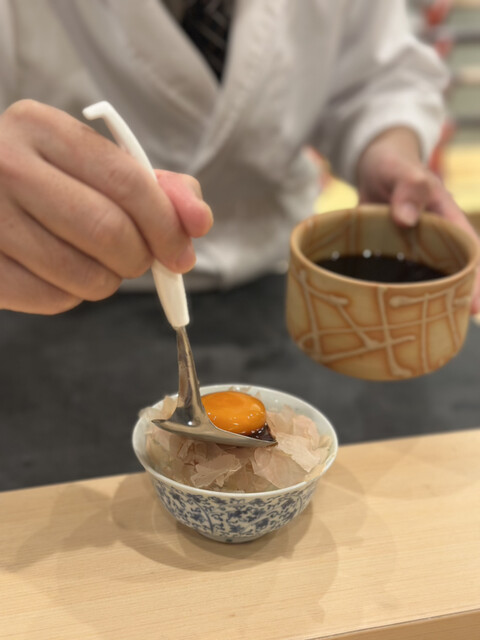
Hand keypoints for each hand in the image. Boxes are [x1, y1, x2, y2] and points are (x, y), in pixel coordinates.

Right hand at [0, 100, 212, 314]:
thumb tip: (199, 221)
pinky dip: (73, 296)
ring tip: (95, 261)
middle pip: (108, 232)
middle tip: (139, 259)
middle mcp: (6, 167)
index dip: (166, 225)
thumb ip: (158, 187)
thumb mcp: (97, 166)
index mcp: (41, 128)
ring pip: (85, 275)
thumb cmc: (49, 182)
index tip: (181, 253)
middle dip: (141, 258)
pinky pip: (54, 300)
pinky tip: (61, 273)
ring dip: (109, 280)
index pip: (127, 182)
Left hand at [357, 127, 479, 313]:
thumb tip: (406, 219)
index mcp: (447, 221)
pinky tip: (386, 316)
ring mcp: (412, 250)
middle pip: (451, 274)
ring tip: (420, 332)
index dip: (476, 282)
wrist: (372, 167)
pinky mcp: (391, 255)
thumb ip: (409, 187)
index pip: (470, 254)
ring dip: (424, 303)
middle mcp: (434, 240)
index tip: (476, 308)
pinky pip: (396, 277)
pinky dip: (394, 294)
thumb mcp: (402, 169)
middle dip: (454, 301)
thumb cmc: (394, 165)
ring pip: (424, 281)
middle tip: (447, 329)